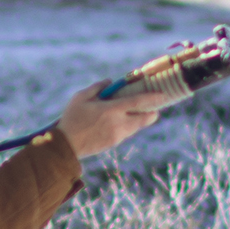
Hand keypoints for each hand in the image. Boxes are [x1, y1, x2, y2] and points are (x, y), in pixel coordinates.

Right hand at [54, 81, 169, 160]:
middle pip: (145, 118)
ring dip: (138, 118)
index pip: (138, 102)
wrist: (66, 146)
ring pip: (136, 126)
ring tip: (130, 111)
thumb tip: (111, 82)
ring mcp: (118, 135)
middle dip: (152, 112)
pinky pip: (126, 132)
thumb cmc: (72, 118)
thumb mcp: (81, 97)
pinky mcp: (114, 143)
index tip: (163, 95)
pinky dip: (127, 125)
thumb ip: (98, 87)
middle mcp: (119, 123)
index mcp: (112, 110)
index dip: (153, 98)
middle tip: (152, 106)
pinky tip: (116, 121)